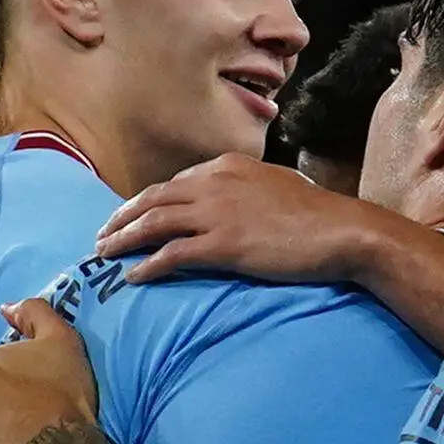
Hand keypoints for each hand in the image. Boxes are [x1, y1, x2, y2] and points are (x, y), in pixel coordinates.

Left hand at [92, 153, 353, 286]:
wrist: (341, 231)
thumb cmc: (317, 216)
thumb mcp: (277, 188)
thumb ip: (249, 191)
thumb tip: (241, 205)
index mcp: (227, 167)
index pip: (174, 184)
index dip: (146, 202)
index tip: (129, 217)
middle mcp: (215, 183)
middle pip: (154, 199)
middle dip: (123, 218)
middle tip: (102, 236)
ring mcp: (218, 213)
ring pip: (155, 223)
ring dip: (124, 239)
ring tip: (104, 255)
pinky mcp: (224, 244)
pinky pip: (172, 254)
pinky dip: (148, 265)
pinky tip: (133, 276)